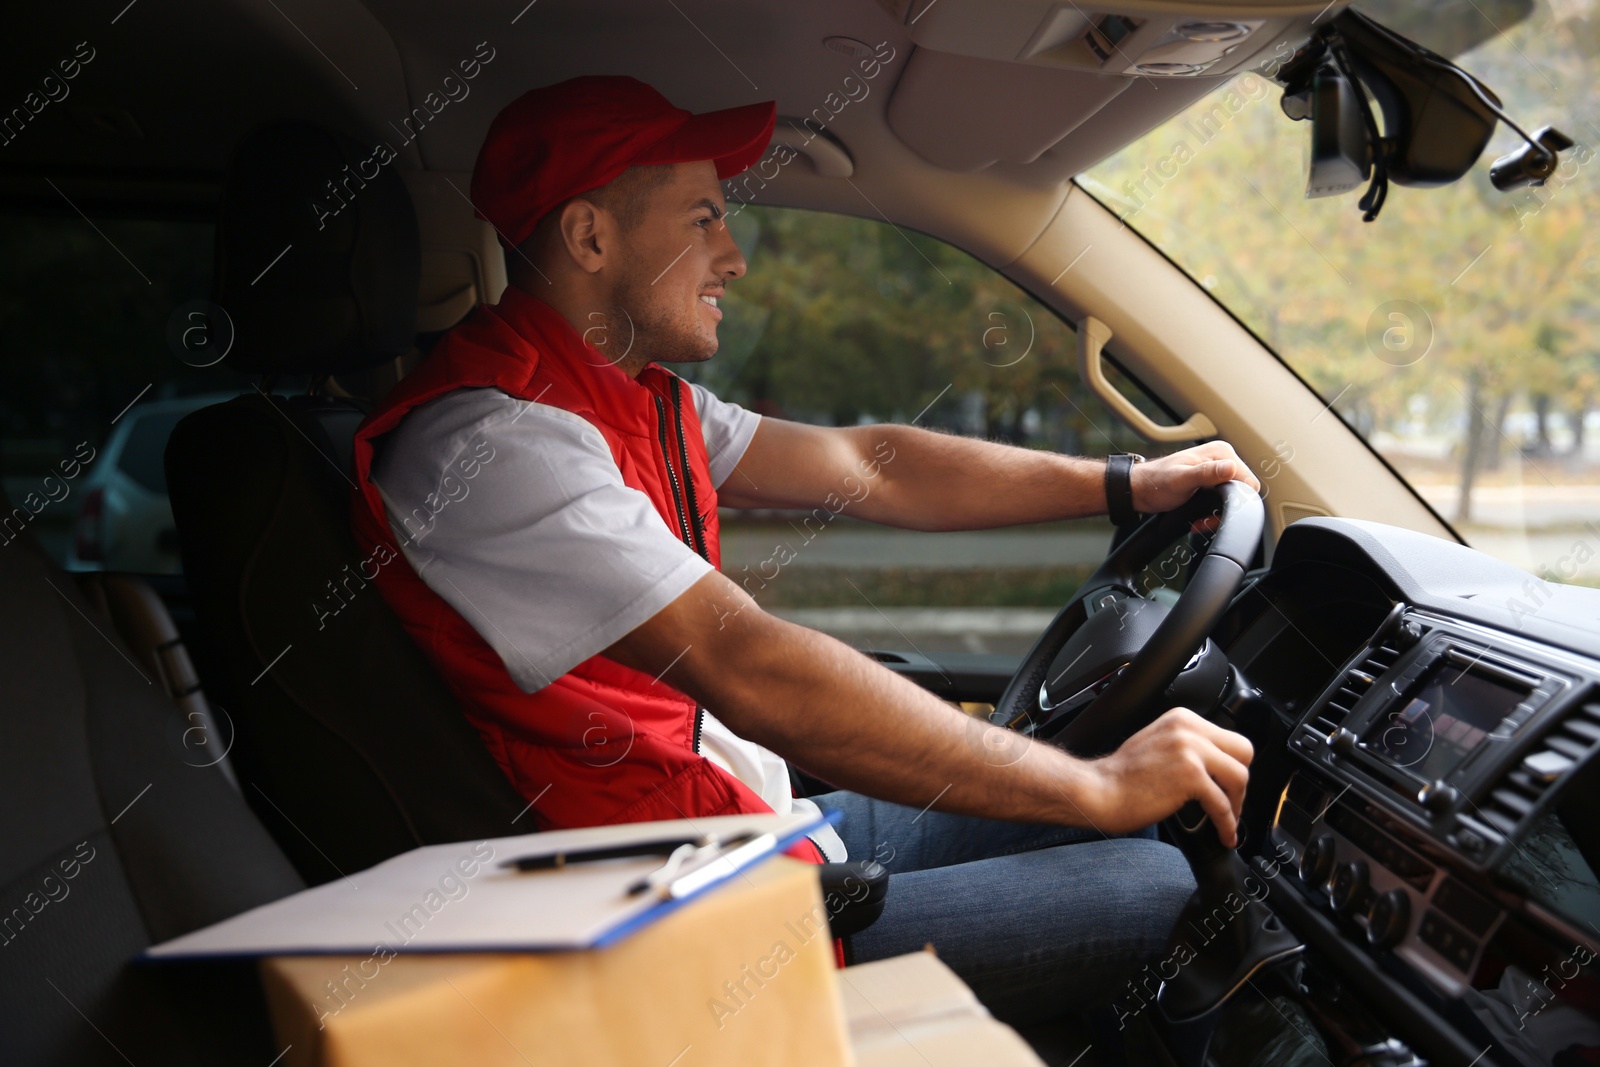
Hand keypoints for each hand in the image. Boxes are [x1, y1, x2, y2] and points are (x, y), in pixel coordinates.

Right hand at [1080, 708, 1253, 845]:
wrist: (1098, 791)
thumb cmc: (1121, 776)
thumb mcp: (1157, 743)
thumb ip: (1186, 746)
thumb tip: (1214, 766)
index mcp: (1182, 719)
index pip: (1229, 738)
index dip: (1233, 765)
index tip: (1229, 784)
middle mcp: (1188, 729)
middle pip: (1243, 752)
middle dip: (1241, 781)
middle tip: (1232, 801)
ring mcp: (1190, 751)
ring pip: (1239, 777)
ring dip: (1237, 803)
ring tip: (1228, 819)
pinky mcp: (1190, 776)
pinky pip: (1223, 804)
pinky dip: (1227, 823)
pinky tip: (1223, 833)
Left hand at [1130, 441, 1259, 513]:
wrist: (1139, 490)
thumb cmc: (1155, 483)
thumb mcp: (1181, 480)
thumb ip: (1206, 473)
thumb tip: (1230, 468)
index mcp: (1220, 453)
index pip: (1248, 480)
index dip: (1235, 501)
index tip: (1215, 512)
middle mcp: (1222, 459)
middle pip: (1242, 491)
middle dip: (1224, 510)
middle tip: (1203, 520)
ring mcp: (1217, 470)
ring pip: (1233, 498)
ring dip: (1217, 514)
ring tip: (1199, 520)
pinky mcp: (1212, 482)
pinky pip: (1223, 500)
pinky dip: (1213, 512)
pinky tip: (1199, 518)